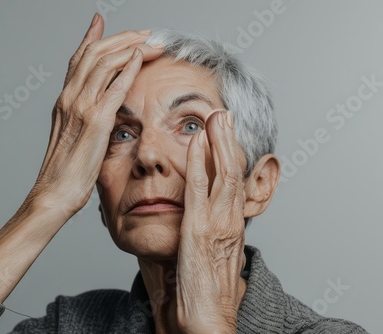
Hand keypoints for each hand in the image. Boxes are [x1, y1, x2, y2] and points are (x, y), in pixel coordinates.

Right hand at [21, 14, 162, 218]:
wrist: (54, 193)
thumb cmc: (64, 172)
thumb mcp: (71, 139)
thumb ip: (82, 120)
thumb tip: (97, 114)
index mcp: (63, 101)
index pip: (78, 58)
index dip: (92, 37)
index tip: (102, 21)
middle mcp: (69, 98)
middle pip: (94, 53)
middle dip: (121, 38)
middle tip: (143, 32)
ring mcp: (81, 107)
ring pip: (105, 62)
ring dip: (131, 47)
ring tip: (151, 41)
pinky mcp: (95, 121)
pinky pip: (114, 86)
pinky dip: (129, 68)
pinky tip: (141, 57)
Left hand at [176, 110, 246, 333]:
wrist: (205, 318)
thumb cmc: (202, 290)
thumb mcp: (209, 255)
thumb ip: (207, 233)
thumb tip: (202, 221)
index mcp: (231, 225)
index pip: (234, 183)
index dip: (230, 154)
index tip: (223, 132)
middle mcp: (229, 220)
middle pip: (232, 171)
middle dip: (228, 139)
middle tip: (223, 113)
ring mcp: (217, 224)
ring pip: (222, 174)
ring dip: (219, 142)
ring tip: (216, 116)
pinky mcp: (200, 230)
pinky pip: (200, 189)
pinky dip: (199, 163)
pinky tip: (197, 142)